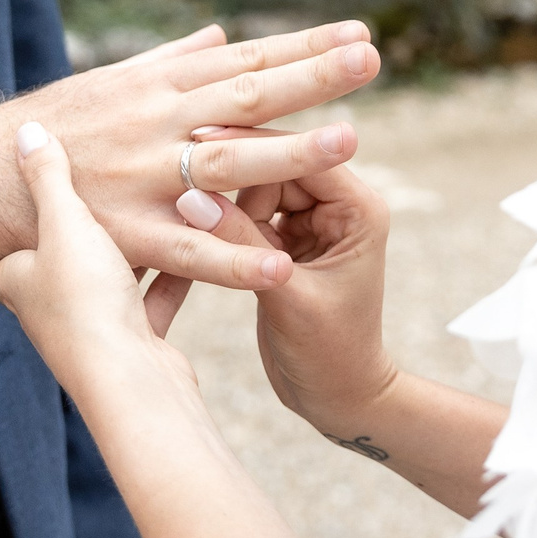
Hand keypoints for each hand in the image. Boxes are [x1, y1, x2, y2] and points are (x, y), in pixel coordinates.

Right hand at [0, 21, 380, 289]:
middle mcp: (157, 123)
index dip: (304, 46)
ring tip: (347, 141)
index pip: (246, 60)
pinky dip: (232, 260)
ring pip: (226, 162)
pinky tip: (279, 267)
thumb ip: (173, 61)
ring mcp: (144, 177)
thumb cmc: (55, 127)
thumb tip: (221, 35)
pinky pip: (188, 250)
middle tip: (370, 59)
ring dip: (287, 152)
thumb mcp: (113, 81)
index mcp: (160, 87)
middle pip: (247, 95)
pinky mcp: (127, 233)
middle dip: (312, 77)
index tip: (358, 32)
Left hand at [0, 122, 221, 397]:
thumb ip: (49, 175)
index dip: (24, 206)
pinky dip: (175, 271)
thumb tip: (27, 130)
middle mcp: (47, 306)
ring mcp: (90, 326)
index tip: (51, 175)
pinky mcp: (133, 340)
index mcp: (16, 277)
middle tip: (121, 185)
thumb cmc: (85, 301)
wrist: (129, 382)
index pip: (8, 237)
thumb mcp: (65, 221)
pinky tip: (201, 242)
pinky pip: (154, 296)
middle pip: (66, 254)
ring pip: (114, 274)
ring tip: (168, 204)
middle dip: (94, 224)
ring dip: (142, 246)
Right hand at [181, 156, 398, 429]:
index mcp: (358, 209)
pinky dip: (223, 223)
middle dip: (232, 176)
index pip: (305, 155)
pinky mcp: (285, 242)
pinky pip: (248, 216)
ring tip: (180, 208)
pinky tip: (188, 226)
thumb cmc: (329, 353)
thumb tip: (190, 197)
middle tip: (179, 176)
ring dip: (224, 202)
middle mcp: (338, 207)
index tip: (198, 139)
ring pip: (256, 189)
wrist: (336, 398)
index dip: (253, 144)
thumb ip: (241, 246)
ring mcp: (310, 222)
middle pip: (275, 166)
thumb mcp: (285, 296)